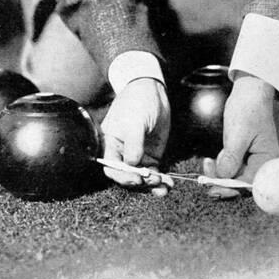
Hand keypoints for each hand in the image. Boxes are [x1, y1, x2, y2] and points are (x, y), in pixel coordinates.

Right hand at [101, 78, 170, 195]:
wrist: (152, 92)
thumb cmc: (136, 103)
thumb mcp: (134, 122)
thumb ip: (133, 144)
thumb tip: (132, 164)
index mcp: (110, 145)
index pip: (112, 167)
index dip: (122, 176)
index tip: (136, 179)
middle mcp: (122, 154)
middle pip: (127, 176)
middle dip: (140, 182)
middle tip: (154, 181)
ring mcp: (137, 156)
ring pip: (142, 177)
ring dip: (152, 184)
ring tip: (165, 187)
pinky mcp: (150, 156)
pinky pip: (154, 172)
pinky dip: (161, 179)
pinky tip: (168, 183)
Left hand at [204, 71, 278, 198]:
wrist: (248, 94)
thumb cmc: (249, 111)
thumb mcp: (239, 134)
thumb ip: (232, 157)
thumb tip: (224, 176)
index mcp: (269, 161)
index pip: (252, 184)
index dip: (233, 189)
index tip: (216, 190)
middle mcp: (262, 164)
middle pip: (242, 183)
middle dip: (222, 182)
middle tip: (204, 179)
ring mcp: (251, 161)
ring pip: (233, 176)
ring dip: (218, 174)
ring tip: (207, 163)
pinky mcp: (241, 157)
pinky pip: (229, 168)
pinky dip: (218, 167)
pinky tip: (210, 161)